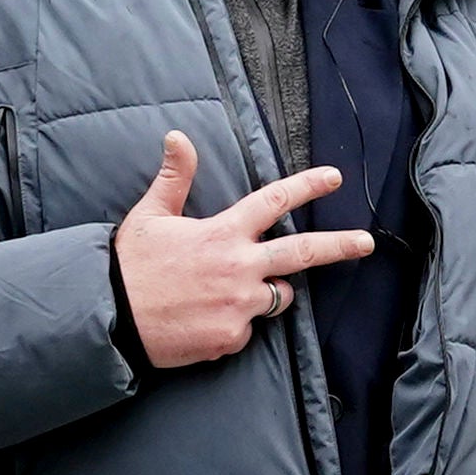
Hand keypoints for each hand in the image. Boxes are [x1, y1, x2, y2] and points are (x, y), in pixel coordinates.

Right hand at [112, 131, 374, 368]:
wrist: (109, 318)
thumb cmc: (129, 265)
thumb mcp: (149, 216)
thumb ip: (174, 179)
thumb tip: (179, 137)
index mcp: (223, 233)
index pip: (274, 202)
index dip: (307, 186)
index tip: (334, 178)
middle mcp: (240, 267)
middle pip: (302, 252)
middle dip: (339, 246)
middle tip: (366, 243)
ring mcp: (240, 305)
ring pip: (277, 297)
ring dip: (267, 293)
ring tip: (225, 293)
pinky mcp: (232, 337)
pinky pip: (246, 329)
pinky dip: (233, 324)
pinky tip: (202, 321)